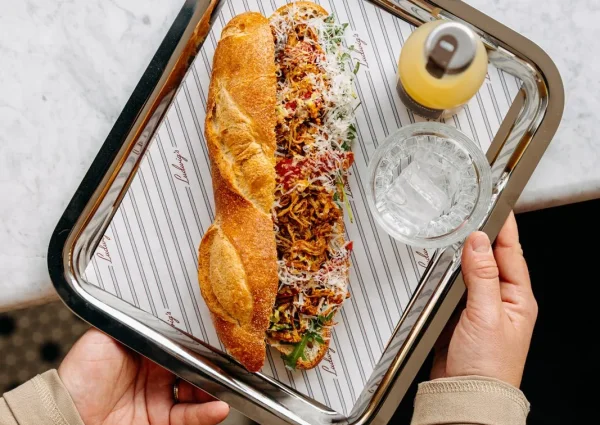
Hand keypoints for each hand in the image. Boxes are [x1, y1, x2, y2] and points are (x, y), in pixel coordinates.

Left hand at [58, 329, 228, 424]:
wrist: (67, 415)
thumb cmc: (80, 375)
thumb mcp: (105, 336)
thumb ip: (133, 323)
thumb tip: (159, 310)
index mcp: (147, 350)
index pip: (182, 343)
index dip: (199, 341)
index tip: (215, 336)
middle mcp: (157, 373)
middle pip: (195, 366)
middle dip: (213, 364)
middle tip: (225, 361)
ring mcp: (160, 399)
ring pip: (199, 391)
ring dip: (215, 388)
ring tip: (226, 384)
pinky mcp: (162, 421)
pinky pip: (190, 417)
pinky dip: (207, 413)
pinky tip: (218, 406)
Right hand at [431, 212, 537, 386]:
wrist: (464, 394)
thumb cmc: (487, 365)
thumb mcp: (486, 315)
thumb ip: (482, 276)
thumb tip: (478, 241)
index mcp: (517, 298)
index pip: (511, 252)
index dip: (503, 227)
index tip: (495, 204)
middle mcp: (501, 299)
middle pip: (491, 257)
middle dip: (481, 235)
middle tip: (469, 212)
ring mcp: (480, 306)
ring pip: (472, 269)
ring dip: (464, 253)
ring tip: (456, 231)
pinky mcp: (461, 314)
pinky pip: (456, 285)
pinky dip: (449, 272)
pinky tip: (444, 263)